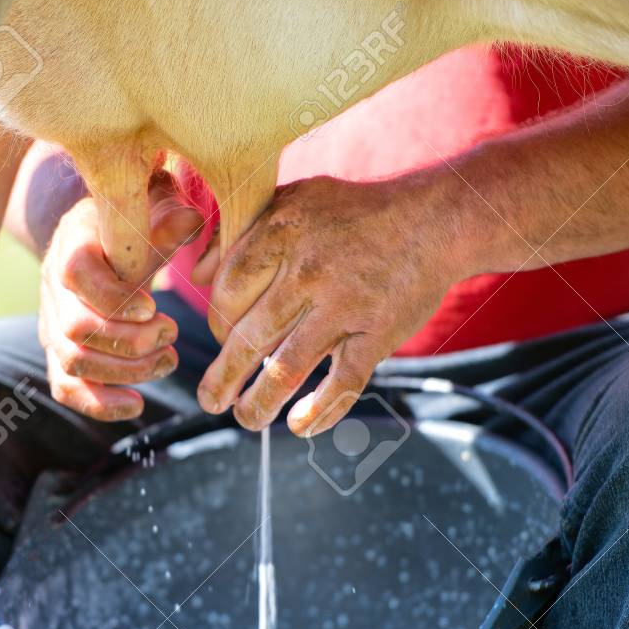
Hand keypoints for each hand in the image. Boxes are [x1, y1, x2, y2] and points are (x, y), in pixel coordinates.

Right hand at [40, 171, 203, 419]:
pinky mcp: (60, 349)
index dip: (114, 300)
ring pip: (73, 362)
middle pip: (76, 329)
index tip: (155, 309)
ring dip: (126, 372)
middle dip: (131, 342)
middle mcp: (53, 285)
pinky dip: (99, 404)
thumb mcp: (153, 208)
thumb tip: (192, 221)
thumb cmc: (136, 219)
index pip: (76, 275)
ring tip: (168, 362)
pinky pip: (66, 387)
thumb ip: (169, 219)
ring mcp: (53, 321)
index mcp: (72, 242)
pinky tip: (137, 405)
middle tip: (172, 336)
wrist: (106, 233)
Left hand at [192, 172, 481, 434]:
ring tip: (244, 419)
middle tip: (208, 400)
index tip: (220, 337)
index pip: (227, 292)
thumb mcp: (291, 200)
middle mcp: (307, 271)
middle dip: (223, 376)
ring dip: (259, 403)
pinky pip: (343, 383)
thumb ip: (239, 233)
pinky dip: (320, 411)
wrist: (434, 219)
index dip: (215, 321)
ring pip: (287, 367)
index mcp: (280, 234)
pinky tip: (300, 427)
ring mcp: (344, 305)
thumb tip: (195, 276)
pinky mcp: (378, 334)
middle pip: (248, 335)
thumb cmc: (353, 212)